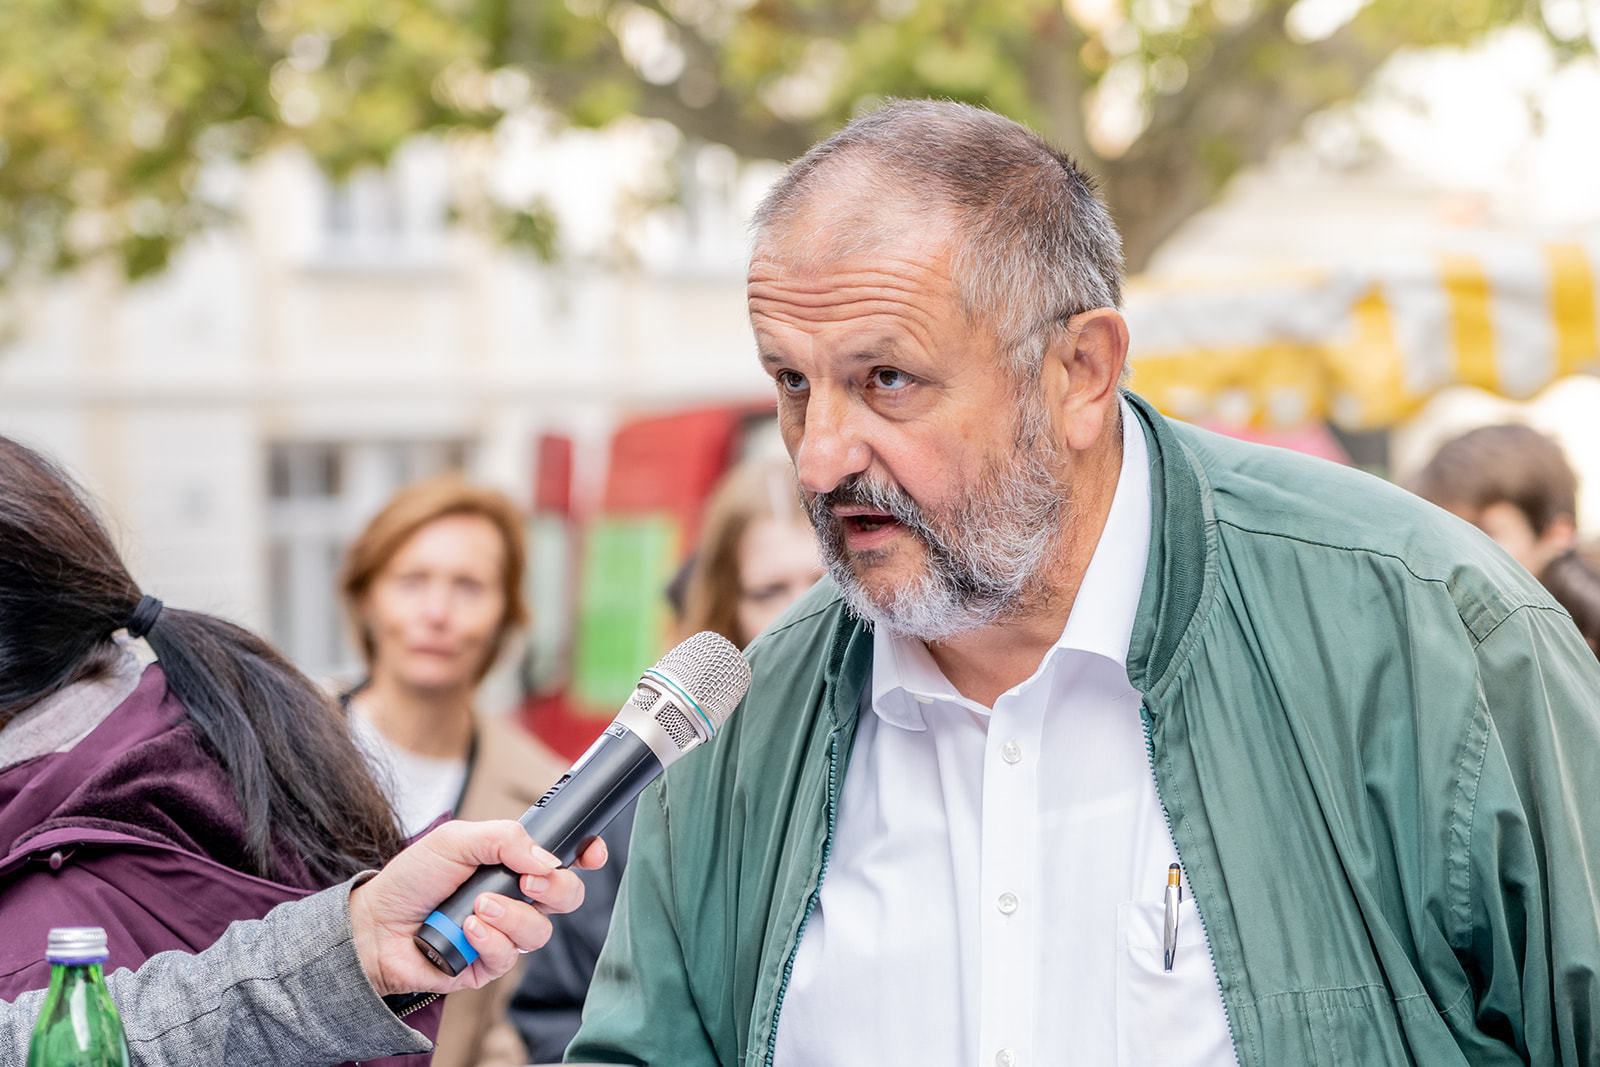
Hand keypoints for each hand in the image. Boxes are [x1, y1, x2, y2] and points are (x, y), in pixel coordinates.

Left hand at [347, 819, 607, 996]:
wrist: (374, 925)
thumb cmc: (413, 879)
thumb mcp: (456, 840)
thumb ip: (505, 839)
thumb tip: (547, 859)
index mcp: (513, 864)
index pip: (564, 859)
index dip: (586, 854)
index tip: (592, 851)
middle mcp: (516, 898)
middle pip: (567, 896)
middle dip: (557, 889)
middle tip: (528, 883)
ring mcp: (504, 933)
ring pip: (541, 931)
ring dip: (512, 916)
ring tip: (477, 908)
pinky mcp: (489, 964)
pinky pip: (509, 957)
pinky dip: (490, 939)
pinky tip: (467, 929)